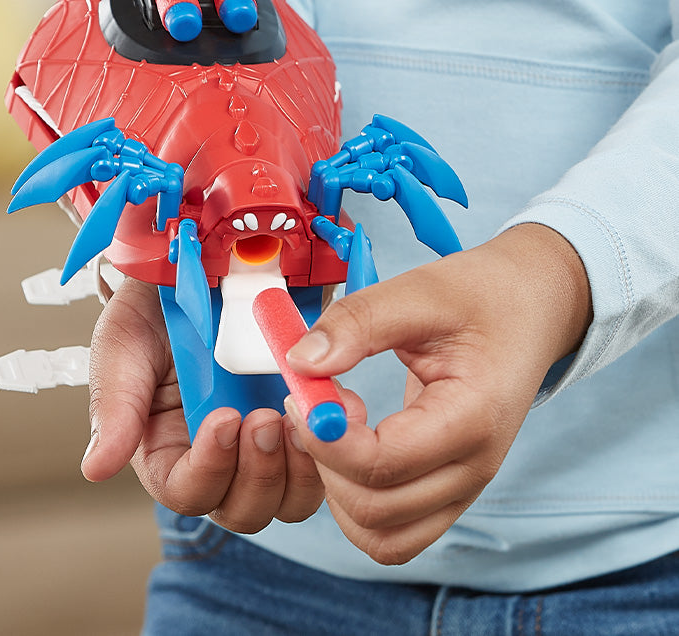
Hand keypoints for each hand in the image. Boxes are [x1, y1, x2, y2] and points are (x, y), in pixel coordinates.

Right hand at [80, 277, 324, 531]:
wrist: (202, 267)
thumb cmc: (153, 309)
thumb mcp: (124, 346)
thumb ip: (114, 406)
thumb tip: (96, 469)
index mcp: (166, 449)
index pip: (186, 491)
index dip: (209, 468)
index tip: (225, 419)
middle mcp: (218, 456)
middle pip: (242, 507)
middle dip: (259, 472)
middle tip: (266, 418)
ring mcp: (263, 439)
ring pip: (288, 496)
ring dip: (297, 466)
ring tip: (296, 413)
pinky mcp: (300, 416)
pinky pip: (326, 456)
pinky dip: (330, 439)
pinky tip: (328, 403)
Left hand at [283, 223, 591, 564]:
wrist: (528, 310)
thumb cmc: (479, 299)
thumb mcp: (416, 292)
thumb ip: (356, 324)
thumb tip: (300, 361)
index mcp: (472, 418)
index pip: (383, 464)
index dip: (327, 436)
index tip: (305, 393)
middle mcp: (473, 468)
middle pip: (375, 510)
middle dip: (327, 460)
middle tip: (318, 402)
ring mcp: (463, 487)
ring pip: (381, 536)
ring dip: (338, 489)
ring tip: (339, 426)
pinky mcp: (448, 490)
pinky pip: (393, 531)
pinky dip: (356, 502)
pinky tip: (353, 446)